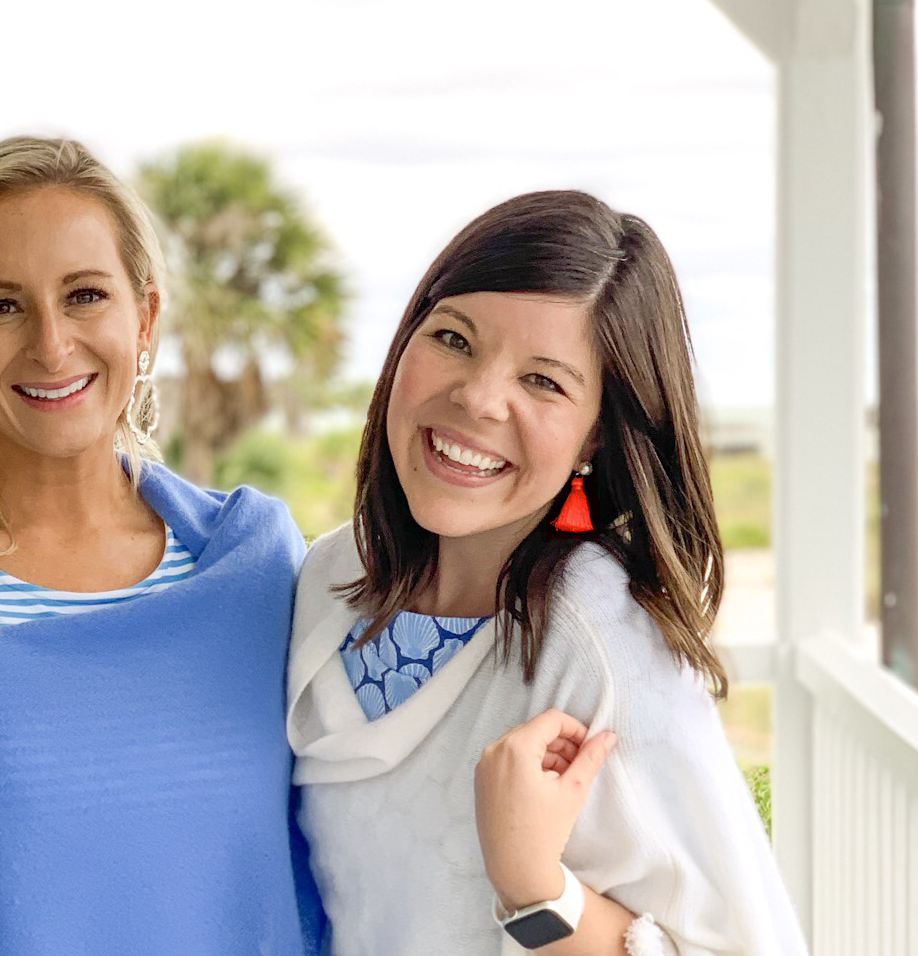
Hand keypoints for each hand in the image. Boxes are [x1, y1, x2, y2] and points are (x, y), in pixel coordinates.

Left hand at [474, 709, 616, 912]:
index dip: (575, 729)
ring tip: (564, 778)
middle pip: (535, 730)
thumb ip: (591, 758)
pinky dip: (528, 763)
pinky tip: (544, 785)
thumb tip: (608, 735)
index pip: (551, 720)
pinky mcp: (481, 779)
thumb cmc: (544, 832)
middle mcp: (494, 749)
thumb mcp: (573, 791)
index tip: (590, 747)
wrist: (516, 870)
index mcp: (515, 747)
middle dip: (561, 743)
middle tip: (580, 765)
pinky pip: (508, 758)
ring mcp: (484, 764)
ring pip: (522, 743)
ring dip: (546, 753)